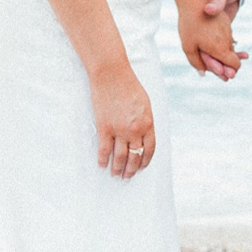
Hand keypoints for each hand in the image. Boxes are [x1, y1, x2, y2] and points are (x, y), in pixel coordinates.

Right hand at [90, 61, 155, 178]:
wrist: (112, 75)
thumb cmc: (129, 85)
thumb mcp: (145, 104)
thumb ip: (145, 120)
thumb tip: (143, 133)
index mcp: (148, 123)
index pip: (149, 149)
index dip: (145, 161)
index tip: (141, 167)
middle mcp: (135, 130)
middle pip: (135, 156)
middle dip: (131, 169)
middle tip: (127, 176)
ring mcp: (119, 130)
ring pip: (119, 156)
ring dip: (118, 168)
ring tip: (115, 174)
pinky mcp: (104, 127)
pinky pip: (103, 149)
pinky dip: (102, 159)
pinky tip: (101, 164)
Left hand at [179, 0, 246, 80]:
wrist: (194, 1)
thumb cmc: (189, 25)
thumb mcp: (188, 47)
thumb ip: (197, 63)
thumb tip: (203, 74)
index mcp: (221, 49)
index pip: (235, 65)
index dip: (230, 71)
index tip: (221, 72)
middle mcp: (227, 40)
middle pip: (231, 57)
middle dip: (223, 62)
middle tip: (210, 61)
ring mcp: (227, 30)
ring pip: (227, 46)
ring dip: (219, 50)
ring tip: (204, 47)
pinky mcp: (225, 22)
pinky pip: (224, 36)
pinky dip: (218, 40)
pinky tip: (206, 36)